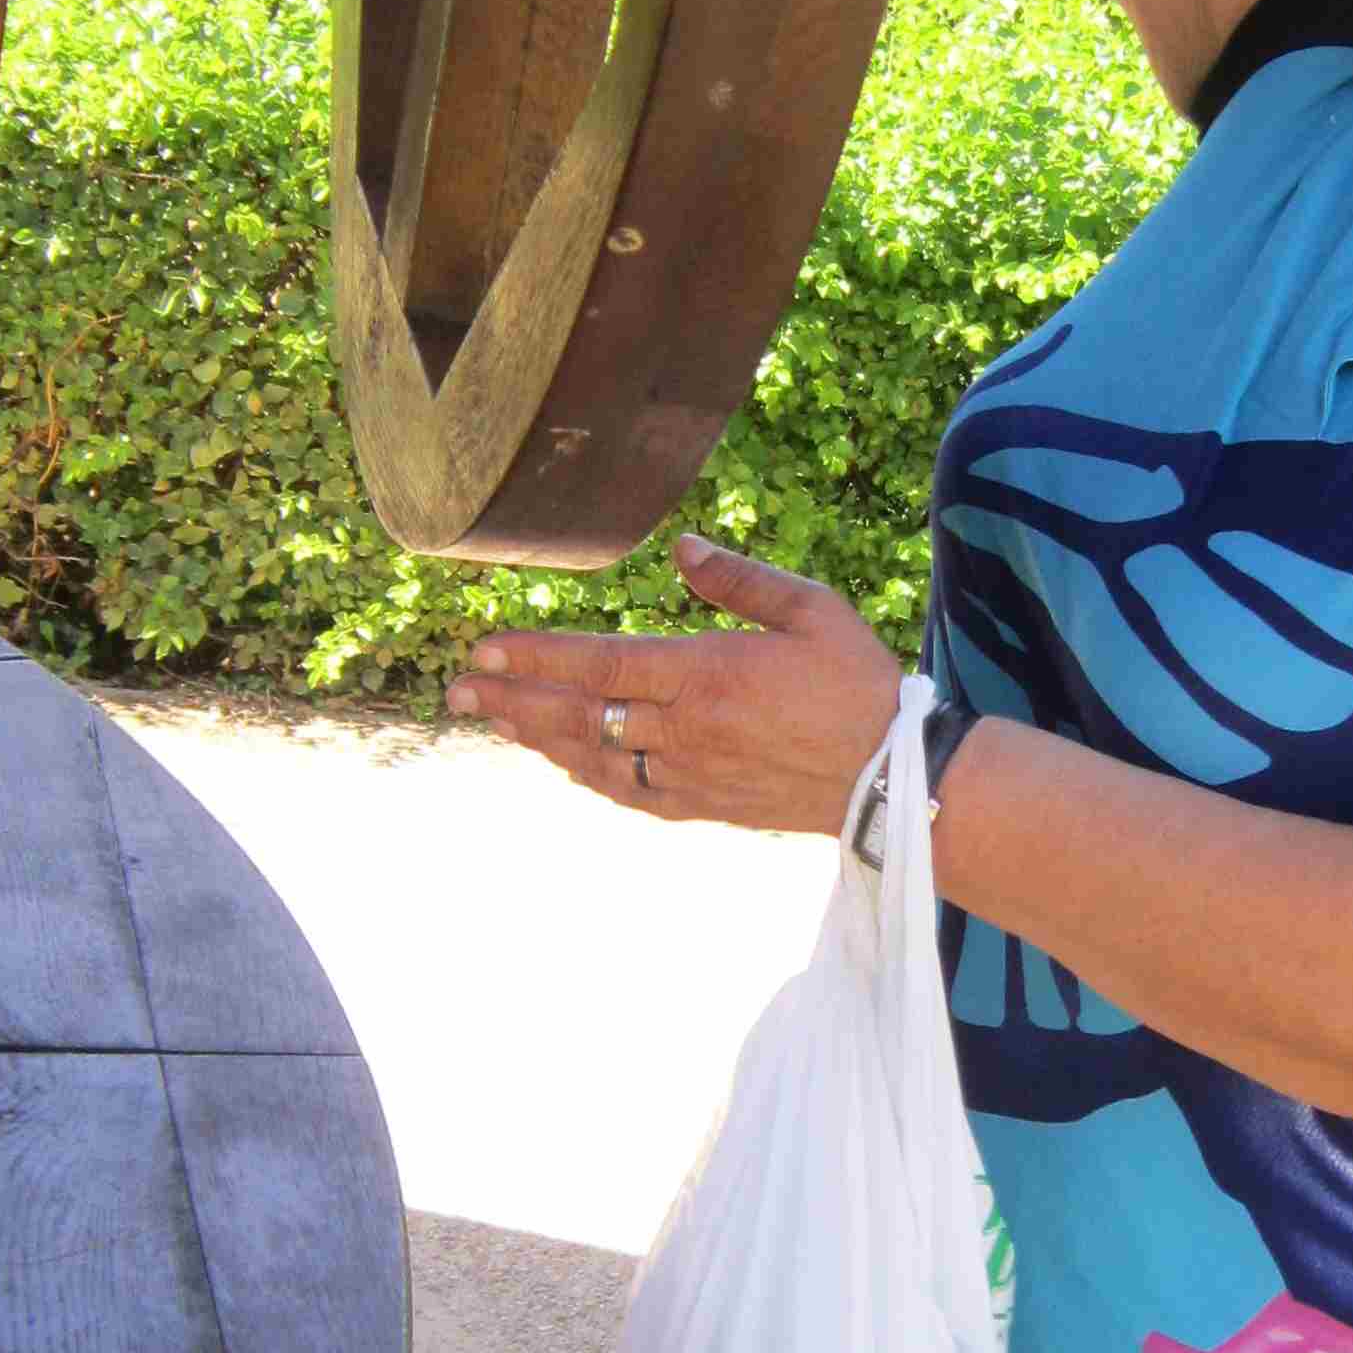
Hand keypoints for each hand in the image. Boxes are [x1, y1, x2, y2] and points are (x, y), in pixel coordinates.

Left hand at [443, 535, 902, 837]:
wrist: (894, 777)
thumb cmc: (858, 684)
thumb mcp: (811, 610)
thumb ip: (740, 580)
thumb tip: (684, 548)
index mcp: (707, 673)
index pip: (600, 662)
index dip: (536, 656)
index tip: (485, 646)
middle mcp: (687, 728)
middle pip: (580, 713)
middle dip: (512, 697)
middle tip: (458, 687)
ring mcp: (691, 772)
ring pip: (595, 755)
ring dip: (537, 736)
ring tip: (491, 718)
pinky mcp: (705, 804)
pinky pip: (629, 791)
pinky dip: (587, 774)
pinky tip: (561, 762)